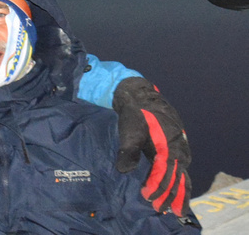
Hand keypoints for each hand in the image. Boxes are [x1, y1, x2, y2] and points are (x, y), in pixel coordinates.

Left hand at [113, 78, 190, 214]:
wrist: (142, 96)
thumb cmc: (134, 114)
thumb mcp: (129, 130)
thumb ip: (128, 150)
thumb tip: (124, 170)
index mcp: (167, 146)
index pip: (164, 174)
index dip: (157, 188)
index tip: (148, 198)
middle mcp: (178, 149)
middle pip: (177, 178)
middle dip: (171, 195)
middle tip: (164, 210)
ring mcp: (180, 148)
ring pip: (182, 174)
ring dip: (178, 191)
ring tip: (174, 208)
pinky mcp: (177, 146)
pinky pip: (181, 167)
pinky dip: (180, 180)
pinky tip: (177, 189)